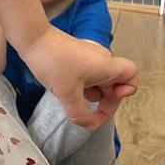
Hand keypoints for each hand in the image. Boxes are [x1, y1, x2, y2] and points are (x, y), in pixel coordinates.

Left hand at [20, 27, 137, 128]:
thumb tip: (90, 125)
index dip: (129, 89)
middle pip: (115, 83)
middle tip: (88, 111)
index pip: (132, 74)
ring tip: (72, 96)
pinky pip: (88, 75)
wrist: (32, 38)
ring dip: (91, 94)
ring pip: (100, 80)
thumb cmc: (53, 63)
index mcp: (107, 65)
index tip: (113, 96)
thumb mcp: (67, 94)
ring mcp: (89, 56)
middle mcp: (102, 59)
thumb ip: (80, 114)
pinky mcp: (77, 55)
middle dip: (105, 100)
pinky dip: (82, 85)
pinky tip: (66, 88)